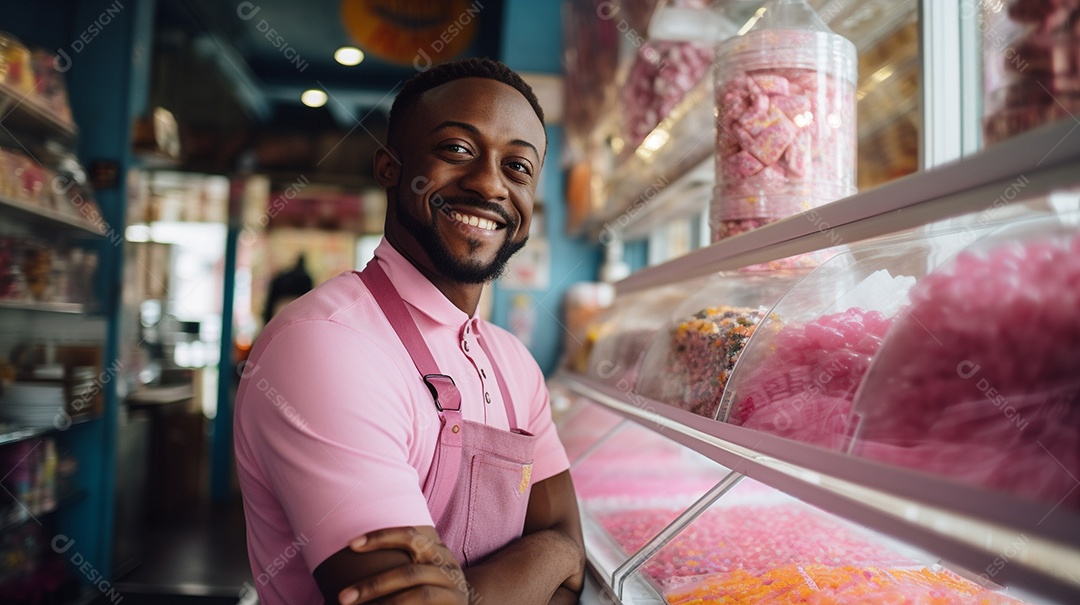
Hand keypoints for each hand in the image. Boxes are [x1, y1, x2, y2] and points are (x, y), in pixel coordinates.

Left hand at [338, 527, 473, 604]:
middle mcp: (449, 568)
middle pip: (409, 573)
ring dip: (386, 604)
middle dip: (373, 586)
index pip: (410, 536)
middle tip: (343, 597)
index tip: (351, 544)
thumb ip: (401, 560)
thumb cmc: (432, 588)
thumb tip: (351, 551)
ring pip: (420, 595)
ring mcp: (455, 591)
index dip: (381, 537)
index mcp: (438, 550)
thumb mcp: (423, 568)